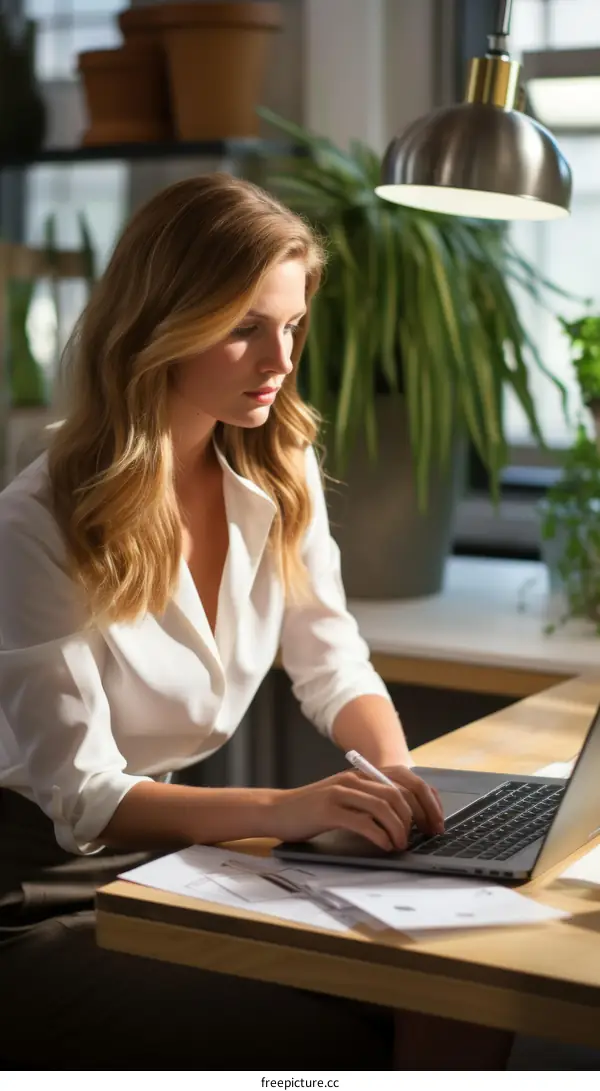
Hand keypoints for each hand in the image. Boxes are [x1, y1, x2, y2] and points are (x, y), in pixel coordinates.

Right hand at [266, 767, 443, 852]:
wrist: (277, 810)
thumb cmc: (314, 810)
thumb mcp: (347, 799)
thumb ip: (372, 800)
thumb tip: (410, 817)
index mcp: (363, 774)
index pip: (408, 777)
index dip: (428, 798)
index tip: (437, 821)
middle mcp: (355, 778)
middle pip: (400, 791)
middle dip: (420, 816)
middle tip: (426, 836)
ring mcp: (341, 792)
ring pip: (384, 805)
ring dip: (400, 828)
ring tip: (402, 845)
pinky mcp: (329, 809)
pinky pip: (363, 821)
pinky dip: (380, 835)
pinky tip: (384, 846)